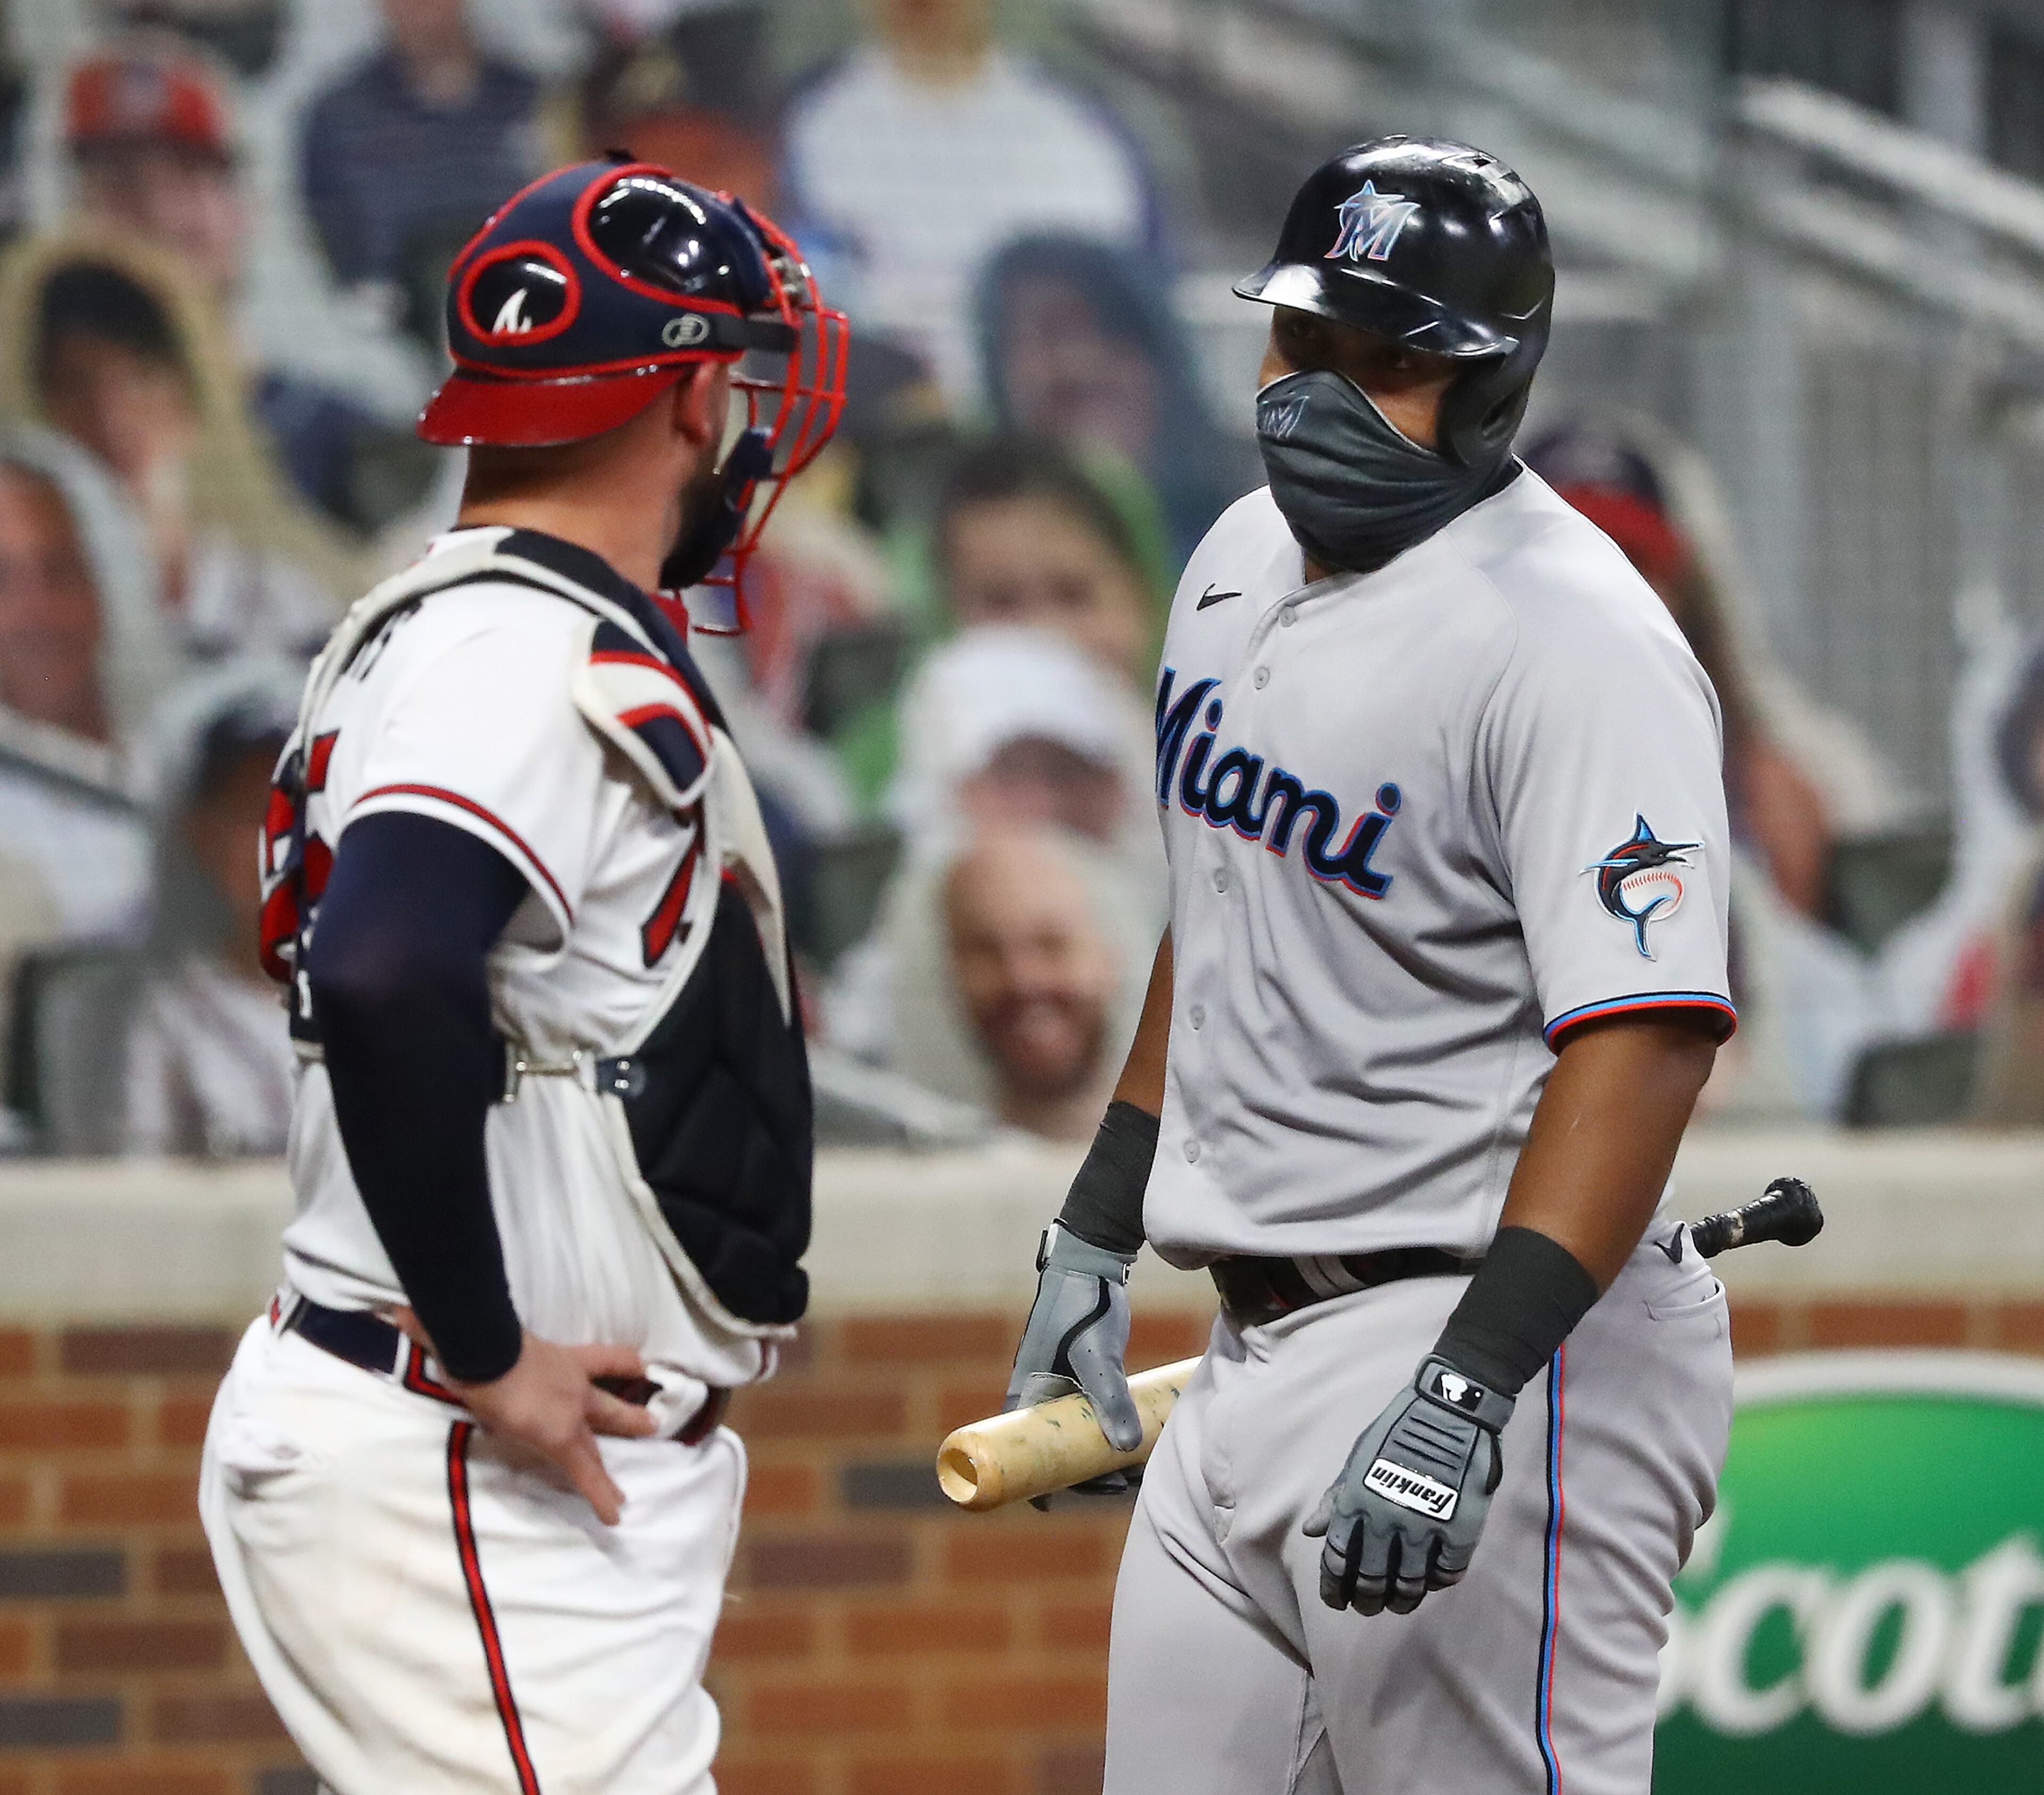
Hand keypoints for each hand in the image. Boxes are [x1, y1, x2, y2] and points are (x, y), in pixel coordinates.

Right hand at [392, 1311, 656, 1524]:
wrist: (483, 1348)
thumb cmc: (477, 1336)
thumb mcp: (476, 1332)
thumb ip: (451, 1330)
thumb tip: (403, 1316)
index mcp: (557, 1357)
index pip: (600, 1357)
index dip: (623, 1362)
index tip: (642, 1368)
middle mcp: (570, 1380)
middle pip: (607, 1400)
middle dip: (629, 1415)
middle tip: (653, 1424)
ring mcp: (570, 1407)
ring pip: (605, 1435)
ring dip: (616, 1463)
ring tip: (627, 1491)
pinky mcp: (560, 1436)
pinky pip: (586, 1471)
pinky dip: (601, 1494)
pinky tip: (615, 1514)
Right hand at [1004, 1225, 1141, 1478]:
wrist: (1093, 1262)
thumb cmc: (1083, 1305)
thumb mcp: (1096, 1354)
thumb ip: (1111, 1397)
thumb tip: (1128, 1449)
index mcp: (1027, 1394)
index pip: (1022, 1453)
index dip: (1037, 1484)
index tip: (1061, 1505)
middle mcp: (1040, 1396)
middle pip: (1055, 1452)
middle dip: (1085, 1476)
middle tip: (1121, 1485)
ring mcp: (1062, 1388)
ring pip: (1078, 1437)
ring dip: (1102, 1458)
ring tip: (1137, 1469)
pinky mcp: (1085, 1379)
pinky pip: (1094, 1419)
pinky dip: (1111, 1435)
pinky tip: (1139, 1445)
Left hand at [1303, 1355, 1513, 1615]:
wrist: (1449, 1409)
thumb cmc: (1396, 1430)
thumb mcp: (1357, 1459)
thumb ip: (1335, 1498)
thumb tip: (1311, 1532)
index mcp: (1356, 1502)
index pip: (1337, 1560)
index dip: (1334, 1587)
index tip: (1336, 1601)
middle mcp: (1387, 1520)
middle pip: (1372, 1580)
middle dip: (1366, 1601)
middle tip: (1367, 1608)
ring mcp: (1425, 1528)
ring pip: (1411, 1585)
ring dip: (1402, 1600)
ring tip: (1398, 1604)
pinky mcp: (1460, 1531)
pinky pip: (1447, 1573)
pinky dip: (1438, 1583)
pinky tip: (1432, 1581)